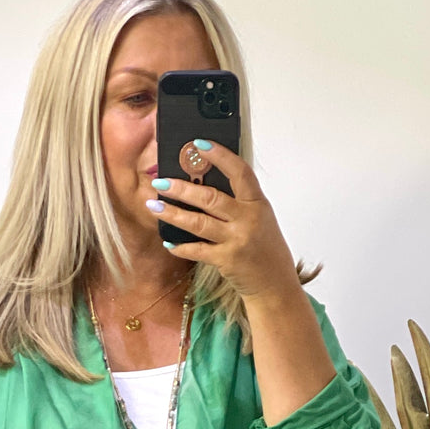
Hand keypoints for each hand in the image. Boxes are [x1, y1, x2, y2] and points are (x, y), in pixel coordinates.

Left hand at [149, 139, 299, 303]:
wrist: (275, 284)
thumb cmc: (266, 249)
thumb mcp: (261, 219)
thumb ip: (240, 202)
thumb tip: (207, 183)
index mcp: (258, 204)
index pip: (239, 172)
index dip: (220, 155)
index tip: (199, 144)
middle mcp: (248, 220)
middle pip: (210, 197)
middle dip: (182, 188)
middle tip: (160, 181)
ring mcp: (237, 240)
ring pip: (199, 222)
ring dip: (173, 213)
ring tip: (154, 205)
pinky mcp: (226, 260)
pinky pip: (198, 250)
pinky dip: (181, 247)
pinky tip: (169, 242)